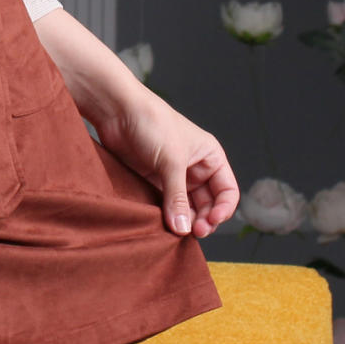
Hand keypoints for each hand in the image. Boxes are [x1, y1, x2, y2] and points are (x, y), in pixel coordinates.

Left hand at [95, 88, 239, 239]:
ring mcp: (174, 175)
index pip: (227, 191)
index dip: (223, 209)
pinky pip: (166, 204)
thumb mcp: (171, 161)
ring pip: (187, 207)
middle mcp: (195, 167)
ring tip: (176, 231)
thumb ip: (178, 197)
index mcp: (210, 157)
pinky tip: (163, 225)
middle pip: (208, 204)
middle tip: (192, 232)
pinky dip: (167, 216)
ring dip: (184, 221)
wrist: (117, 111)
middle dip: (203, 219)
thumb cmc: (152, 123)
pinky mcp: (154, 180)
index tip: (211, 222)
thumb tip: (183, 229)